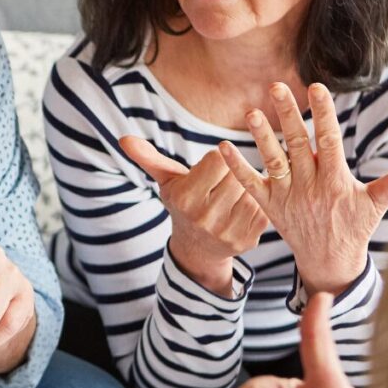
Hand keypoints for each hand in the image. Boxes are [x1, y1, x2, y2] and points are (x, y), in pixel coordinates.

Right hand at [120, 135, 268, 295]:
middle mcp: (204, 218)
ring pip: (251, 189)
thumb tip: (124, 139)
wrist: (197, 248)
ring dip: (245, 187)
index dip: (216, 160)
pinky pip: (263, 207)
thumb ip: (148, 158)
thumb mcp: (166, 182)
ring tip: (231, 196)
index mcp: (185, 199)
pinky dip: (257, 203)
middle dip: (231, 174)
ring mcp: (227, 232)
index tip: (209, 170)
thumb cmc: (183, 204)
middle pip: (236, 173)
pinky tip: (242, 208)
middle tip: (222, 185)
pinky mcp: (247, 240)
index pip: (218, 158)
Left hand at [219, 82, 387, 294]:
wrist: (328, 261)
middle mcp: (309, 187)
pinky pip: (250, 185)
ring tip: (250, 112)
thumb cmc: (356, 227)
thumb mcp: (378, 203)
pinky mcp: (269, 206)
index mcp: (336, 181)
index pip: (329, 141)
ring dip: (260, 138)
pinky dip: (235, 167)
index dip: (324, 114)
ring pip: (272, 162)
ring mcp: (287, 196)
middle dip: (287, 115)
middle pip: (297, 145)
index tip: (317, 88)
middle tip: (275, 87)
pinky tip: (222, 147)